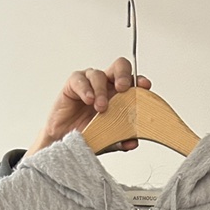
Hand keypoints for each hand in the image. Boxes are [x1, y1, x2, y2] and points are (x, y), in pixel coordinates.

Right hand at [24, 57, 152, 158]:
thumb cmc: (87, 135)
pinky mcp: (73, 85)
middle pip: (119, 67)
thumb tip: (133, 143)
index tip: (145, 86)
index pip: (133, 81)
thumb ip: (121, 140)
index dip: (140, 81)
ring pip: (99, 74)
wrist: (65, 143)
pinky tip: (89, 100)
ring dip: (101, 90)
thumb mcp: (108, 141)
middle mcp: (106, 86)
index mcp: (119, 96)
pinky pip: (80, 79)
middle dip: (123, 74)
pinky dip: (85, 88)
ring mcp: (89, 84)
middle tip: (122, 89)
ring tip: (100, 108)